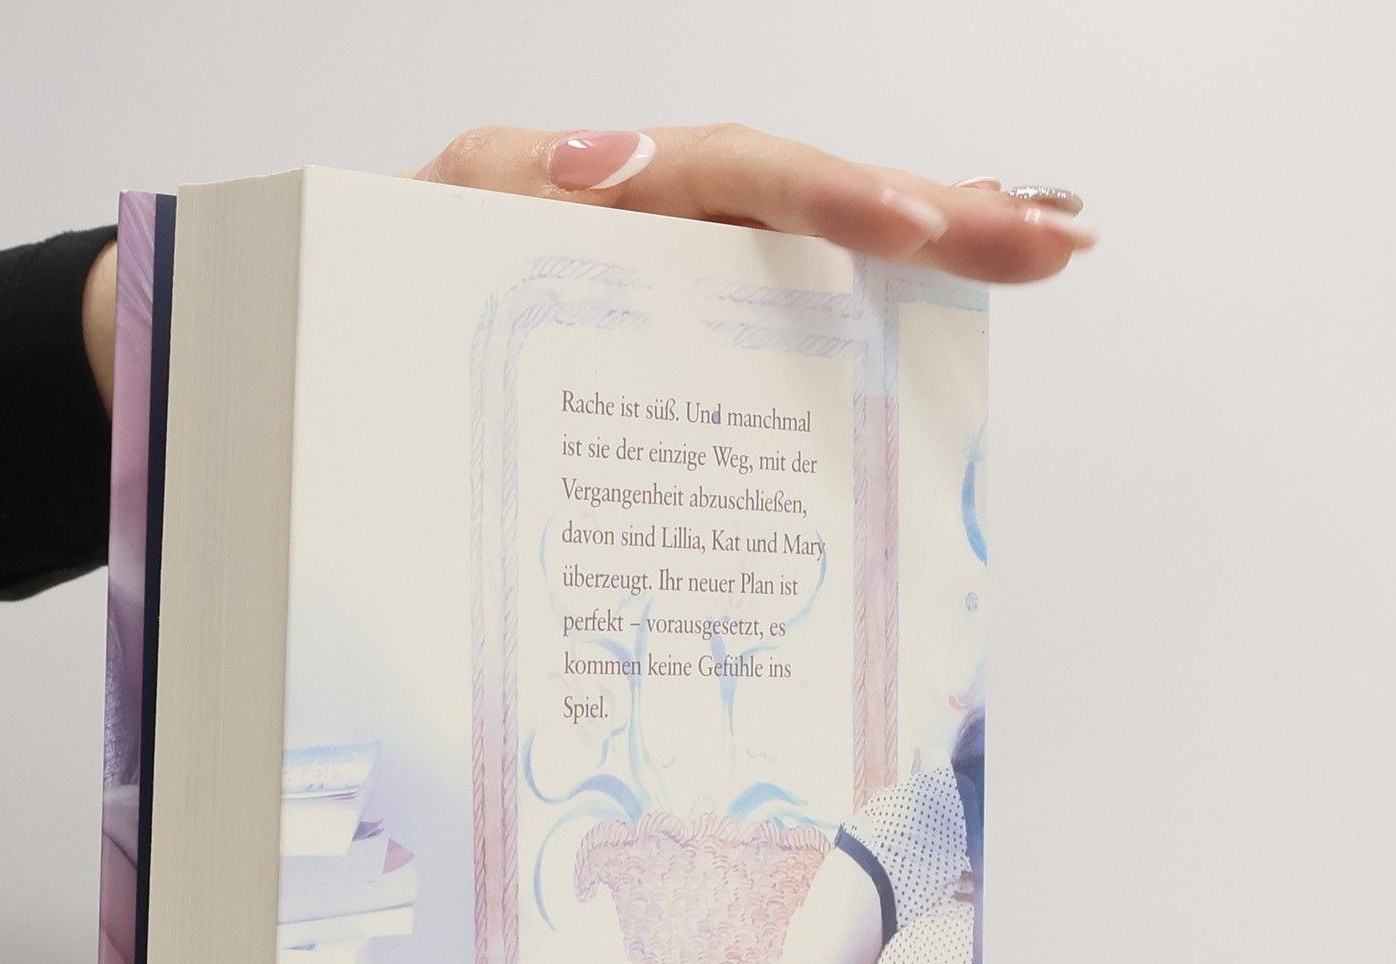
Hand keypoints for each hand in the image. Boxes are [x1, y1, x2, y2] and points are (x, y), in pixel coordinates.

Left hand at [416, 124, 1093, 282]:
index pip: (742, 171)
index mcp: (599, 191)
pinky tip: (931, 336)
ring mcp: (668, 288)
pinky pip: (770, 334)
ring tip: (1039, 253)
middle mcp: (653, 226)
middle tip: (1054, 237)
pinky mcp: (668, 349)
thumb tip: (612, 163)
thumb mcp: (414, 228)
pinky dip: (855, 329)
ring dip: (930, 255)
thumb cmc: (369, 291)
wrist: (342, 368)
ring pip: (813, 261)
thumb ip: (500, 187)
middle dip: (940, 212)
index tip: (920, 224)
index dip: (834, 197)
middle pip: (813, 202)